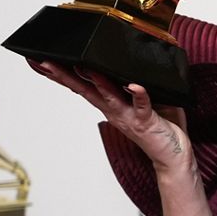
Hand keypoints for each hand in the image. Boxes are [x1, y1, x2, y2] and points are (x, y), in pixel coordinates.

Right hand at [28, 60, 190, 172]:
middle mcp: (114, 110)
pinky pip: (142, 105)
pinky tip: (133, 84)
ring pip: (108, 96)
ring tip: (83, 65)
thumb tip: (129, 60)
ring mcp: (128, 116)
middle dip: (64, 76)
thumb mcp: (145, 99)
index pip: (82, 86)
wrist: (173, 155)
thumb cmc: (160, 126)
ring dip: (96, 81)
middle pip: (85, 89)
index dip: (63, 75)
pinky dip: (138, 93)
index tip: (43, 62)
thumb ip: (133, 82)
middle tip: (45, 61)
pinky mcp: (146, 121)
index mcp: (110, 104)